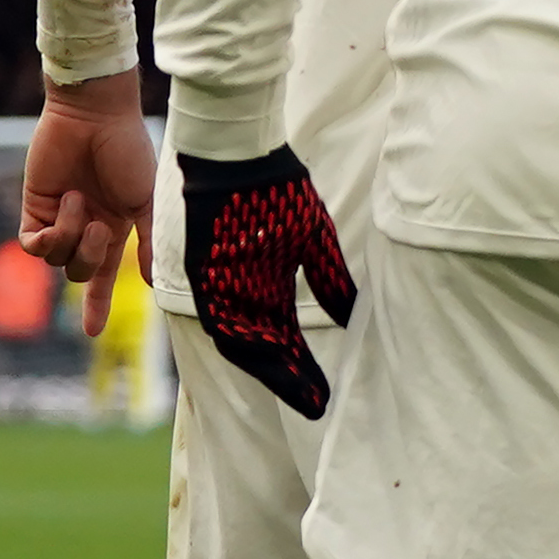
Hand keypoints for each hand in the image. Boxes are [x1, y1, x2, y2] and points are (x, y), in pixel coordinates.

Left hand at [19, 72, 155, 336]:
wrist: (94, 116)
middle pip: (80, 272)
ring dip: (69, 237)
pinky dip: (46, 238)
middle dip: (89, 258)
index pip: (104, 276)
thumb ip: (150, 242)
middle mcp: (87, 225)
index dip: (98, 304)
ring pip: (57, 260)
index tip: (92, 333)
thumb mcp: (148, 202)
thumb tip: (156, 284)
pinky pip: (32, 245)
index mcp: (117, 226)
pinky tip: (62, 208)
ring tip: (79, 200)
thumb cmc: (128, 153)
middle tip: (101, 226)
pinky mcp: (35, 205)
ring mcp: (59, 216)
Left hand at [173, 145, 357, 417]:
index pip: (283, 339)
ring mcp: (223, 286)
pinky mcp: (205, 273)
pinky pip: (222, 314)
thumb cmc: (276, 189)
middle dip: (290, 378)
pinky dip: (245, 338)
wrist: (240, 153)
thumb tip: (352, 316)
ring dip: (271, 367)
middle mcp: (243, 294)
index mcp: (267, 287)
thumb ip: (329, 279)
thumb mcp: (314, 238)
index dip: (302, 368)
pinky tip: (269, 357)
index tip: (324, 395)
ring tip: (299, 391)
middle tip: (316, 405)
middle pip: (265, 348)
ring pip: (244, 340)